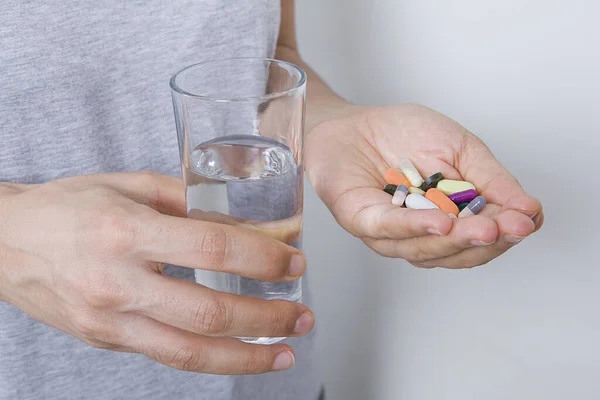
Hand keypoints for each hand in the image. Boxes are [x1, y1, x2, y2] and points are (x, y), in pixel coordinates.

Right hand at [0, 172, 312, 373]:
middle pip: (209, 312)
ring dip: (246, 357)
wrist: (4, 243)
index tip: (293, 262)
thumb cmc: (66, 207)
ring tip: (284, 352)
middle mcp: (118, 283)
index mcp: (126, 233)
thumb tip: (237, 216)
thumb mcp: (126, 185)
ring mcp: (110, 320)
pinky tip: (238, 354)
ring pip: (189, 353)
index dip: (262, 259)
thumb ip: (184, 199)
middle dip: (267, 318)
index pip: (212, 249)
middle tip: (301, 315)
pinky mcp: (105, 341)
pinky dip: (209, 359)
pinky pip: (167, 356)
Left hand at [306, 104, 542, 267]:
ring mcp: (390, 234)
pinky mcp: (361, 221)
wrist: (355, 122)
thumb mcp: (461, 149)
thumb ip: (491, 179)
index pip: (483, 238)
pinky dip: (416, 227)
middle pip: (457, 252)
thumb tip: (530, 209)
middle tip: (510, 227)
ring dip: (457, 238)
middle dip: (486, 240)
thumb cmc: (404, 135)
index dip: (506, 232)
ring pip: (425, 248)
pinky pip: (389, 228)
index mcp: (449, 222)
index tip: (528, 221)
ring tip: (483, 227)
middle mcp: (421, 236)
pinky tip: (441, 223)